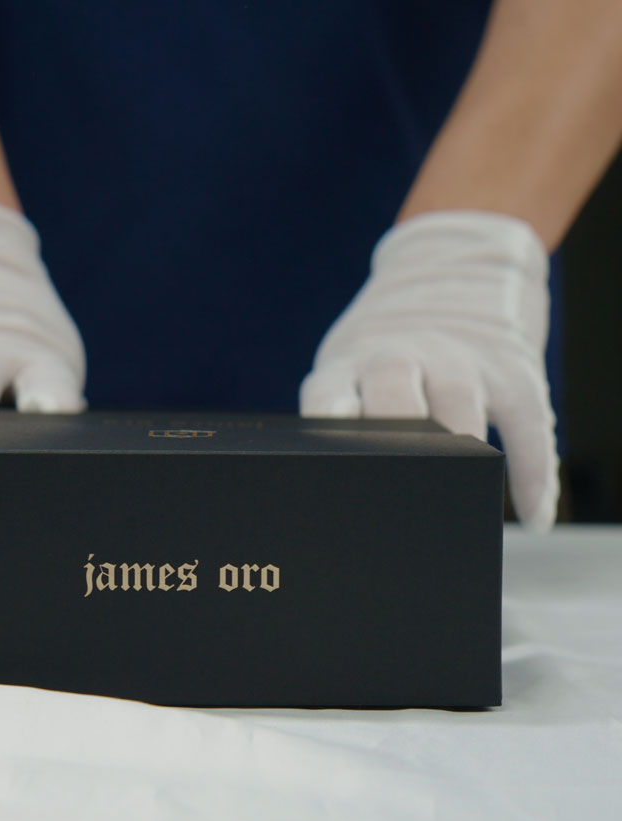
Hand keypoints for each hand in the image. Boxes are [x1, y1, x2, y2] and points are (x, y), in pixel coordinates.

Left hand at [299, 211, 558, 529]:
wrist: (450, 264)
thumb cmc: (385, 353)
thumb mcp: (347, 368)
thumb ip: (339, 423)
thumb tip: (333, 503)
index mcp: (349, 365)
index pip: (330, 398)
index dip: (330, 432)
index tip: (332, 467)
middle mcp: (401, 357)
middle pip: (394, 399)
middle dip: (396, 448)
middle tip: (398, 496)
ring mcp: (459, 359)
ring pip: (460, 406)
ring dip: (464, 460)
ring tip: (464, 509)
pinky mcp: (512, 367)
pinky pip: (526, 422)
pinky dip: (532, 470)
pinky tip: (532, 515)